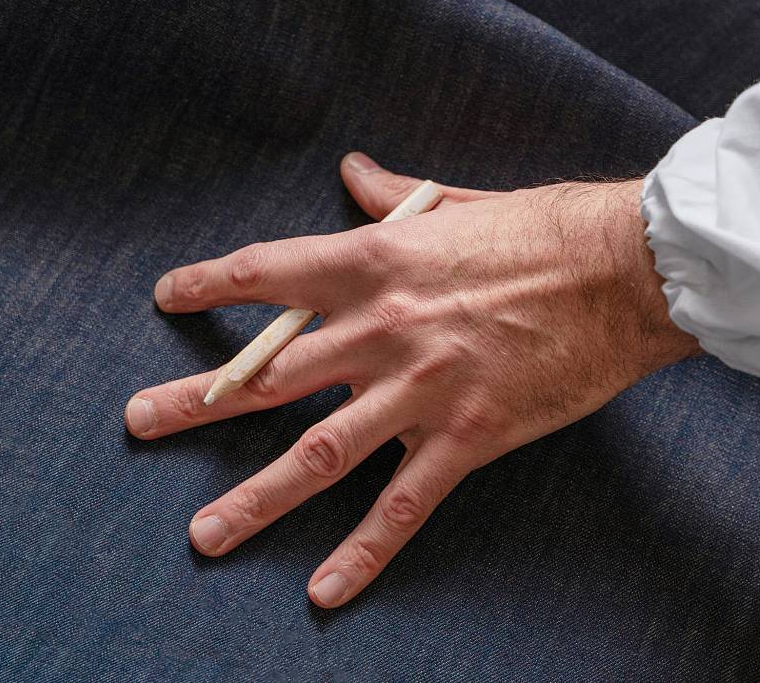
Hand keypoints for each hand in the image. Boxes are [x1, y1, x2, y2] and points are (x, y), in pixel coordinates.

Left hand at [125, 153, 699, 607]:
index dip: (211, 284)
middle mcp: (383, 328)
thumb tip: (353, 171)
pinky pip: (404, 503)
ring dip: (254, 497)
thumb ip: (393, 196)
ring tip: (202, 532)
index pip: (270, 273)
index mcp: (377, 262)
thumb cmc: (539, 228)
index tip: (168, 295)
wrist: (621, 269)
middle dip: (197, 399)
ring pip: (319, 451)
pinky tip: (324, 589)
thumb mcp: (456, 202)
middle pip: (270, 374)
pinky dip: (363, 549)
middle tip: (139, 420)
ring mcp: (422, 388)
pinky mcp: (468, 435)